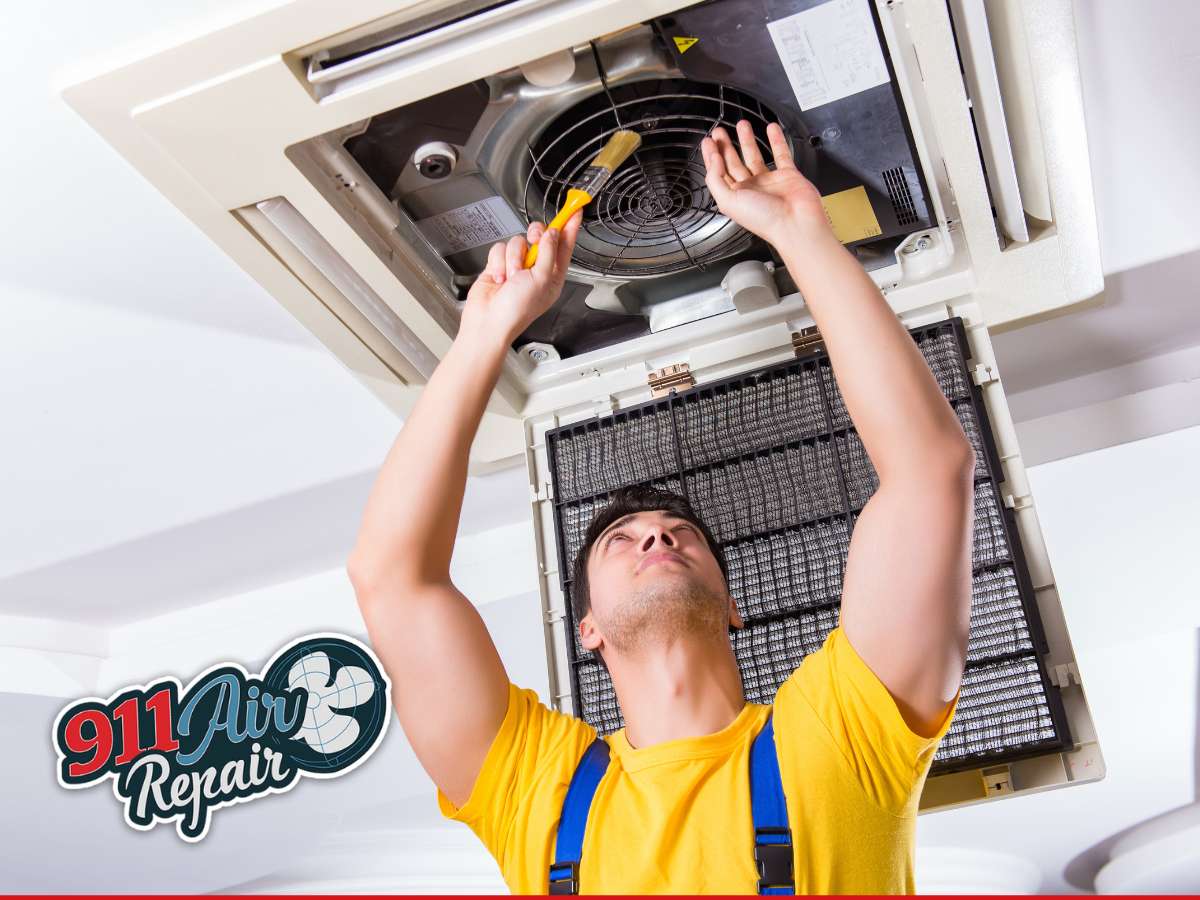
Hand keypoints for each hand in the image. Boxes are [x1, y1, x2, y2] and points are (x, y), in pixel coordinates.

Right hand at [458, 211, 583, 346]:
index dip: (570, 225)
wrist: (488, 322)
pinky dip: (497, 262)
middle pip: (541, 236)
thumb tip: (553, 233)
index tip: (575, 209)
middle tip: (533, 240)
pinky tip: (499, 278)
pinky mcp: (500, 265)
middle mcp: (537, 269)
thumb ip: (549, 252)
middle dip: (535, 236)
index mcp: (553, 275)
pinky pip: (500, 249)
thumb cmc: (517, 310)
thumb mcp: (542, 279)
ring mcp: (518, 267)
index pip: (565, 244)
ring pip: (517, 242)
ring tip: (511, 277)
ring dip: (513, 258)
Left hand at [700, 120, 832, 246]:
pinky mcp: (787, 175)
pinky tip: (771, 129)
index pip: (719, 172)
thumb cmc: (764, 220)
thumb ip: (716, 179)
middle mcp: (751, 189)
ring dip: (747, 139)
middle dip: (726, 146)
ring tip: (742, 124)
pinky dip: (776, 140)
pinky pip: (781, 154)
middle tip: (720, 132)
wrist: (795, 224)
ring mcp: (768, 181)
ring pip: (755, 155)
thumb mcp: (728, 201)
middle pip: (734, 162)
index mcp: (734, 197)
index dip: (712, 156)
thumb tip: (714, 159)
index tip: (708, 142)